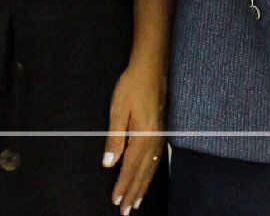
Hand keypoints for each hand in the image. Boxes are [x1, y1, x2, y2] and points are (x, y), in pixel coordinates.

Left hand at [103, 62, 165, 214]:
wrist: (151, 68)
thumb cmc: (132, 86)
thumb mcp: (118, 110)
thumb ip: (114, 139)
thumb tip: (109, 163)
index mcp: (142, 136)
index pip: (130, 167)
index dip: (123, 186)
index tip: (116, 201)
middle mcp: (154, 139)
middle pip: (143, 172)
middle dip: (133, 192)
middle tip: (126, 211)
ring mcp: (159, 135)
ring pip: (151, 167)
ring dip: (143, 186)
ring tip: (136, 201)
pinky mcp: (160, 130)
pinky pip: (156, 158)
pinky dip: (151, 172)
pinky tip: (148, 177)